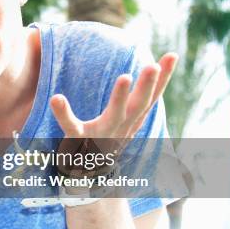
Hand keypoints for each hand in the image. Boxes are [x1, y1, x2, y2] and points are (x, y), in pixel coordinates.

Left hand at [50, 53, 177, 174]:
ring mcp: (101, 134)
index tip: (172, 55)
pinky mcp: (78, 139)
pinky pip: (71, 127)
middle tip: (152, 66)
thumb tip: (155, 65)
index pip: (151, 97)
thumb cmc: (110, 136)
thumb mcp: (128, 117)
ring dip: (120, 98)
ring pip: (115, 116)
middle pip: (139, 106)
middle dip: (148, 86)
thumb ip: (137, 95)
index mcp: (132, 119)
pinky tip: (57, 98)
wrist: (90, 173)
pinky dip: (64, 114)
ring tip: (125, 77)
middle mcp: (121, 126)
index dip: (163, 78)